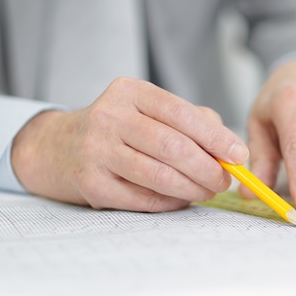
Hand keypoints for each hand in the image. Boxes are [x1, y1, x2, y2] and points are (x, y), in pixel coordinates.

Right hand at [11, 77, 248, 211]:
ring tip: (207, 191)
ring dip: (193, 188)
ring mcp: (97, 151)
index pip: (182, 114)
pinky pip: (144, 199)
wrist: (57, 148)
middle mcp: (110, 117)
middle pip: (174, 147)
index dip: (216, 137)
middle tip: (223, 180)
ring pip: (160, 176)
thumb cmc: (117, 130)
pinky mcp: (92, 184)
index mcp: (130, 92)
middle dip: (208, 168)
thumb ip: (191, 121)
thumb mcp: (147, 111)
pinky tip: (181, 199)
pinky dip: (171, 202)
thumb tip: (229, 149)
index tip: (238, 155)